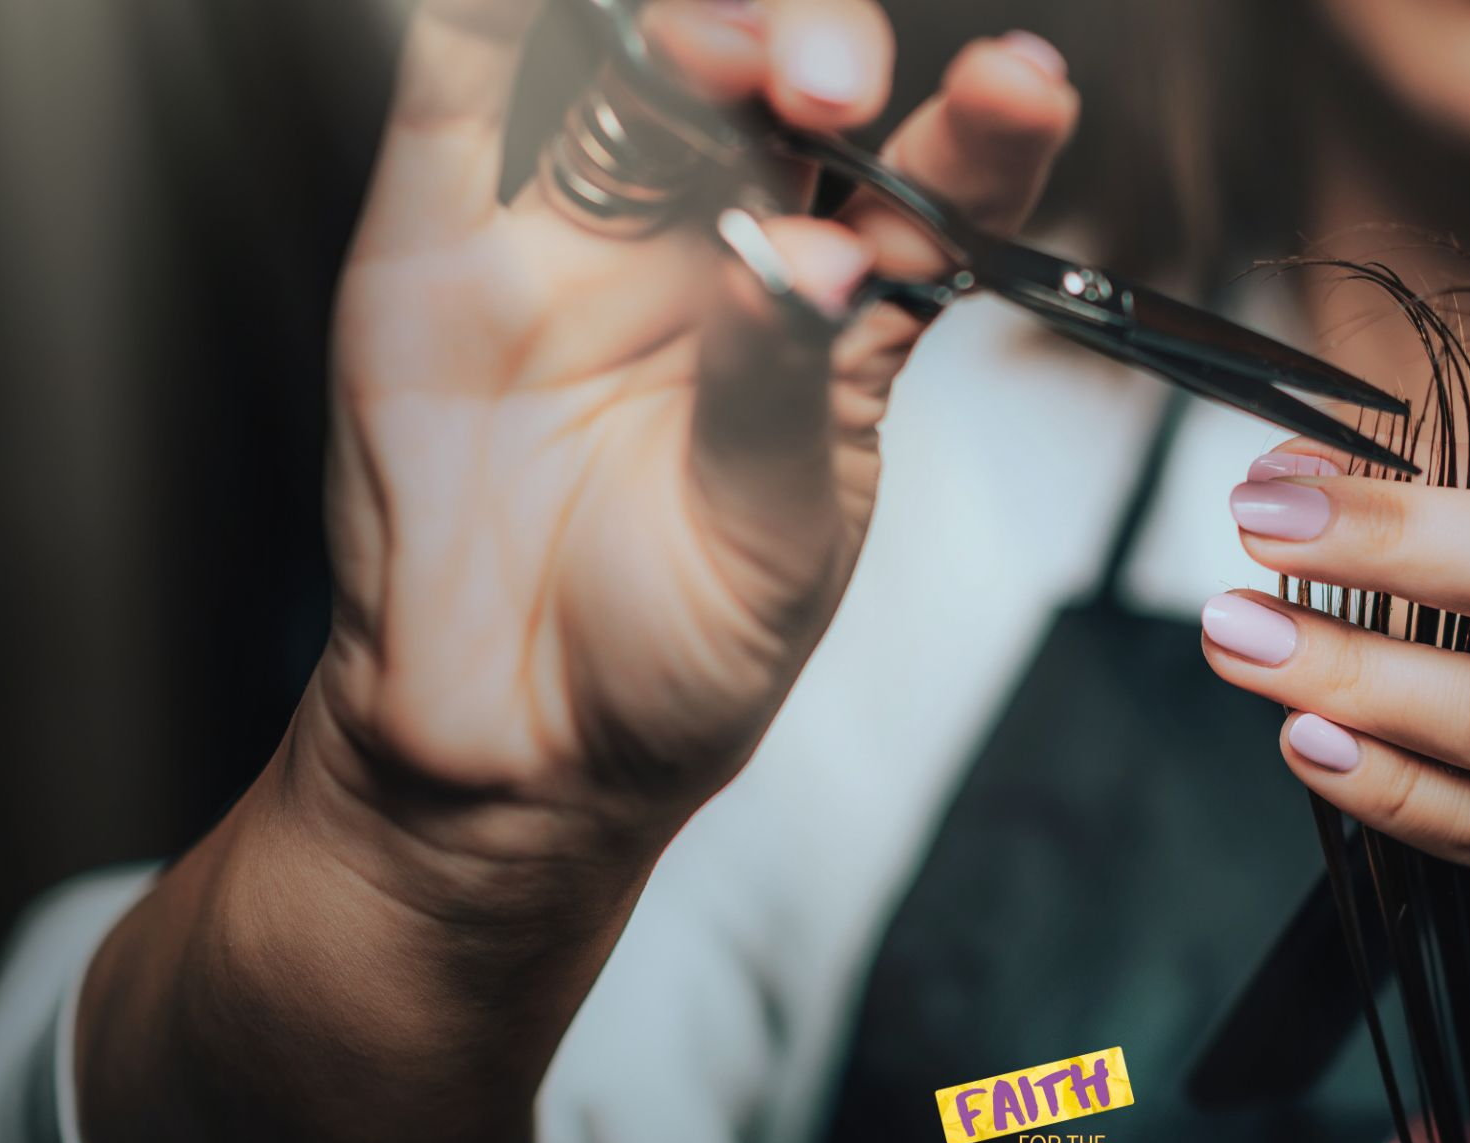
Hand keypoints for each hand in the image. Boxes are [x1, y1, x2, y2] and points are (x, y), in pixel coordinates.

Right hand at [309, 0, 1077, 906]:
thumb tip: (802, 257)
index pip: (941, 187)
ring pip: (638, 40)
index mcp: (845, 312)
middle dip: (813, 36)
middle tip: (820, 86)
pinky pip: (469, 72)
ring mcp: (591, 215)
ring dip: (688, 15)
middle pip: (785, 69)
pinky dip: (498, 19)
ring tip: (718, 52)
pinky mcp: (448, 211)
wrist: (512, 743)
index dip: (987, 128)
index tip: (1021, 88)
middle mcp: (725, 235)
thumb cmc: (675, 656)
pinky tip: (547, 14)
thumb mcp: (770, 540)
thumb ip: (782, 386)